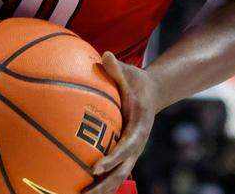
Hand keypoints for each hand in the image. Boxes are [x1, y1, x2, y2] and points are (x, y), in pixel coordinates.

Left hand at [85, 52, 159, 193]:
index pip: (125, 147)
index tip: (95, 167)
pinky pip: (114, 172)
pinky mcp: (126, 154)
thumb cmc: (136, 81)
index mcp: (138, 127)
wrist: (153, 93)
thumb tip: (106, 54)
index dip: (111, 159)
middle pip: (122, 172)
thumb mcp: (130, 73)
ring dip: (102, 190)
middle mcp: (136, 145)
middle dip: (104, 186)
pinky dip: (101, 184)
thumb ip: (117, 68)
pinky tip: (81, 190)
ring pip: (118, 177)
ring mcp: (132, 152)